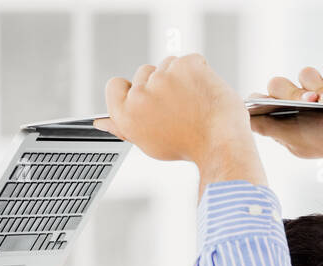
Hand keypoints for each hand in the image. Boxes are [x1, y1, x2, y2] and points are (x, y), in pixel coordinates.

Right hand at [95, 53, 252, 166]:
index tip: (149, 99)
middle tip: (179, 110)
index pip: (115, 85)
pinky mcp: (186, 65)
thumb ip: (125, 126)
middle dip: (160, 85)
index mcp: (126, 114)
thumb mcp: (149, 142)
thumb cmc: (187, 147)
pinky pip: (190, 60)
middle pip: (145, 72)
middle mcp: (140, 94)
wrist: (220, 145)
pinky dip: (199, 72)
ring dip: (180, 78)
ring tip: (194, 104)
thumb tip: (102, 122)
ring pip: (168, 65)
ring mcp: (163, 77)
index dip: (133, 90)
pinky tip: (205, 93)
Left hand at [247, 66, 322, 168]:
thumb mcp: (292, 137)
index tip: (260, 103)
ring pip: (306, 73)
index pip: (264, 98)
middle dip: (292, 92)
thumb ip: (267, 126)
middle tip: (308, 104)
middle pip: (280, 83)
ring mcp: (320, 89)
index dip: (260, 98)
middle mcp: (301, 100)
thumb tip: (242, 117)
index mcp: (286, 116)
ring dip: (317, 88)